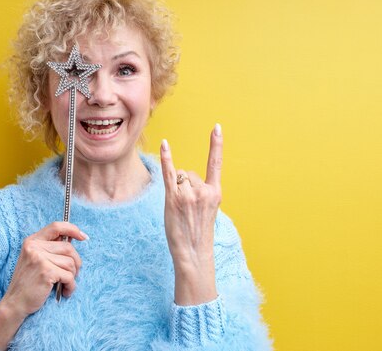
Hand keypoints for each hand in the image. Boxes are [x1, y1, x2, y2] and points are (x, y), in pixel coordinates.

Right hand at [1, 222, 86, 317]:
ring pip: (71, 263)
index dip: (72, 229)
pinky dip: (71, 286)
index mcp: (32, 241)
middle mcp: (34, 247)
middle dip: (76, 262)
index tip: (83, 237)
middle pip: (68, 247)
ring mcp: (40, 259)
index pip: (56, 226)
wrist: (15, 303)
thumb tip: (72, 237)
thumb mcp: (34, 259)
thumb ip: (50, 248)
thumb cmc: (28, 283)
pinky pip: (69, 276)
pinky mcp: (46, 272)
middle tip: (73, 274)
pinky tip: (65, 291)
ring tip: (65, 284)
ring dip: (72, 276)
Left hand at [160, 124, 221, 304]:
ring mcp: (189, 193)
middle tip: (186, 210)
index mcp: (215, 193)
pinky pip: (169, 172)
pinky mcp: (173, 197)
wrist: (193, 253)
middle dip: (185, 187)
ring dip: (176, 189)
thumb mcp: (208, 211)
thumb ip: (202, 192)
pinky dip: (166, 157)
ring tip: (179, 210)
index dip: (216, 144)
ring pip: (179, 177)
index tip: (217, 127)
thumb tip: (187, 177)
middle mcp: (203, 190)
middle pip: (189, 173)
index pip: (216, 164)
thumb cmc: (198, 234)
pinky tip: (164, 144)